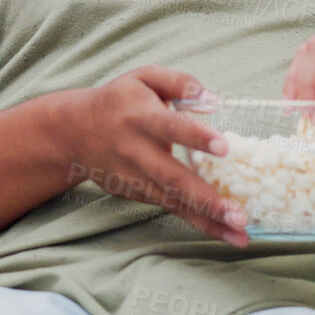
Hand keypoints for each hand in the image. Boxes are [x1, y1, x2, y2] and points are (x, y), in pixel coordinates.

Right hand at [53, 65, 250, 245]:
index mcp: (141, 118)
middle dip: (208, 200)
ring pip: (174, 202)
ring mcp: (136, 178)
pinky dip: (198, 223)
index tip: (225, 147)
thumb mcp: (143, 77)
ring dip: (209, 221)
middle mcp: (138, 152)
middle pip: (174, 178)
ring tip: (241, 237)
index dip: (196, 137)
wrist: (74, 133)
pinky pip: (172, 209)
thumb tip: (213, 99)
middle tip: (240, 215)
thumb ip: (178, 82)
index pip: (171, 128)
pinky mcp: (137, 194)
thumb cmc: (119, 100)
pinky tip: (225, 233)